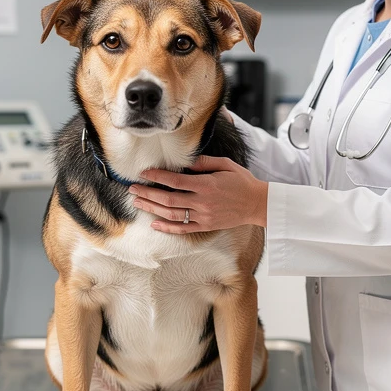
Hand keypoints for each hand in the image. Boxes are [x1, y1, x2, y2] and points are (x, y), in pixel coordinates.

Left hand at [129, 155, 267, 233]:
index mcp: (206, 184)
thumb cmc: (242, 181)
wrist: (259, 204)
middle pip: (168, 199)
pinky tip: (154, 223)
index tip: (143, 173)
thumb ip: (204, 162)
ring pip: (172, 215)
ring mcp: (204, 216)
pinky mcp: (206, 226)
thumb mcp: (225, 165)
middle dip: (147, 193)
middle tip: (132, 188)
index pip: (175, 180)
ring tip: (137, 203)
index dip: (157, 176)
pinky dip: (167, 228)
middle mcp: (202, 202)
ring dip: (152, 209)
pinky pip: (183, 229)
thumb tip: (184, 161)